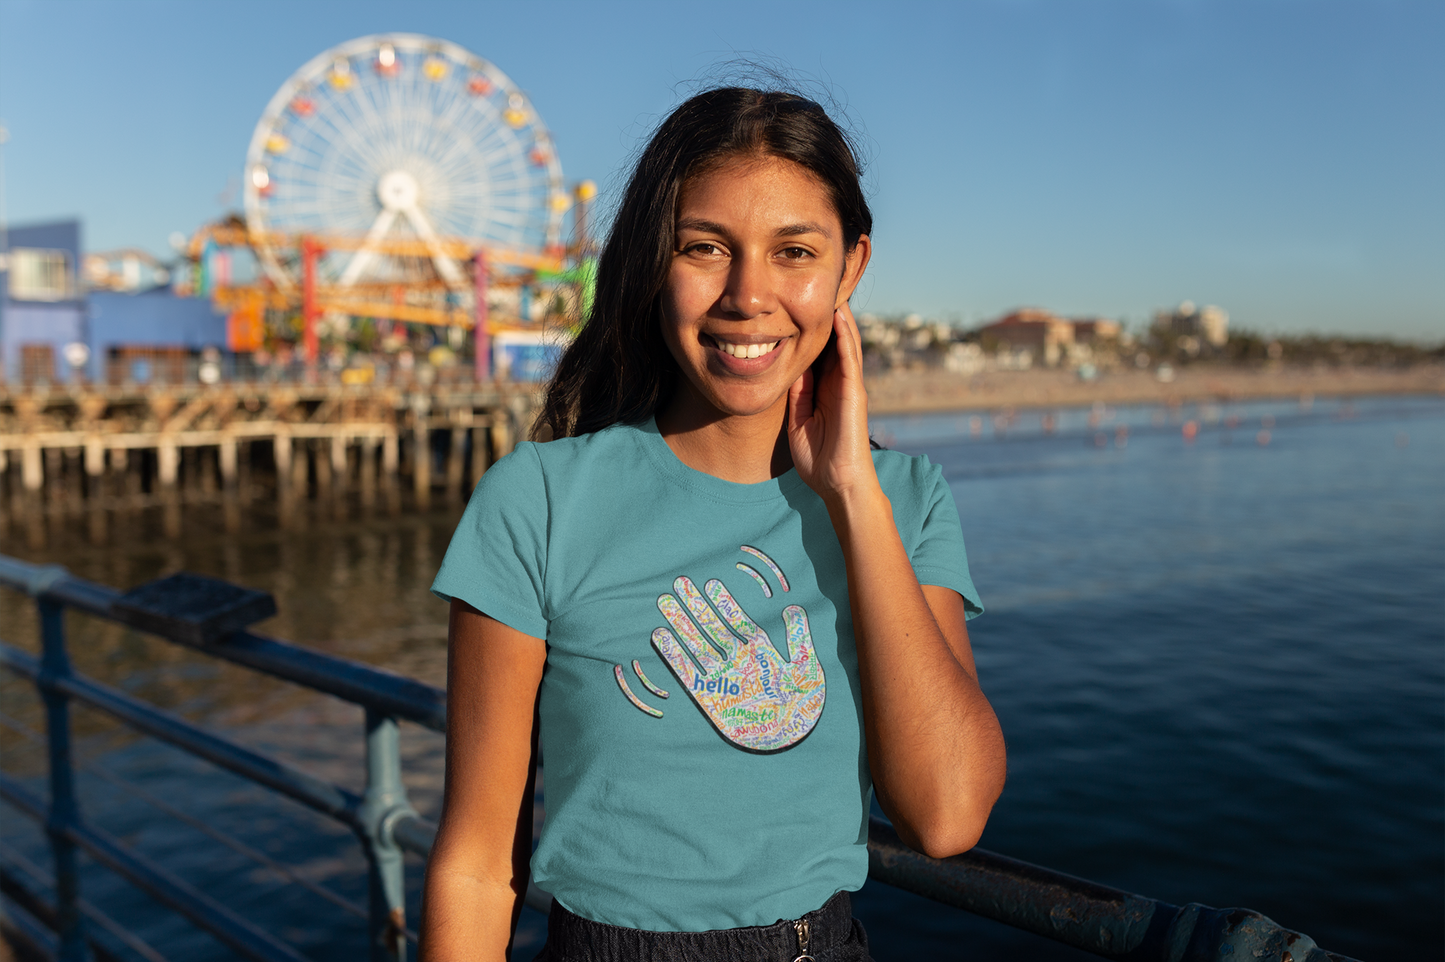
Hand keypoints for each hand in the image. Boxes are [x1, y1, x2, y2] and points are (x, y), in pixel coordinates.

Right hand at [650, 573, 824, 751]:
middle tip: (680, 582)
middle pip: (712, 627)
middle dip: (696, 606)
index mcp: (760, 651)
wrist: (789, 740)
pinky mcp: (709, 696)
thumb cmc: (802, 706)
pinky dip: (674, 654)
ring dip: (681, 623)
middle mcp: (737, 660)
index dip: (725, 603)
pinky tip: (660, 636)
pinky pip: (687, 671)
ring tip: (665, 601)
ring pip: (697, 643)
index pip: (737, 621)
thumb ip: (799, 638)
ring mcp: (722, 676)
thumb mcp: (807, 668)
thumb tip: (792, 608)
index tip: (711, 583)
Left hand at [787, 304, 879, 502]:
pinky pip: (850, 358)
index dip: (810, 328)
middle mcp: (840, 383)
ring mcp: (849, 386)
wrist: (838, 484)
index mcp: (825, 389)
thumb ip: (798, 394)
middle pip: (833, 341)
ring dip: (840, 317)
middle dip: (826, 315)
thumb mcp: (799, 420)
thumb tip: (791, 368)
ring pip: (845, 343)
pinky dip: (845, 336)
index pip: (819, 351)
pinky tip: (840, 316)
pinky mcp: (854, 392)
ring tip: (832, 289)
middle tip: (818, 286)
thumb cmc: (820, 459)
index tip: (796, 304)